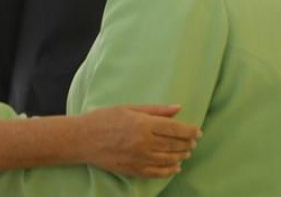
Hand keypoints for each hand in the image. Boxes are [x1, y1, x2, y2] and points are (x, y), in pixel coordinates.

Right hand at [77, 104, 200, 177]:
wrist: (82, 139)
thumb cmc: (103, 119)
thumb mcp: (129, 108)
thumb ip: (155, 110)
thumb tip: (178, 108)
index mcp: (143, 124)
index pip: (175, 129)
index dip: (190, 131)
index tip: (198, 131)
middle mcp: (144, 142)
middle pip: (174, 144)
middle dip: (187, 143)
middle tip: (193, 141)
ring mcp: (139, 158)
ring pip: (169, 159)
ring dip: (181, 156)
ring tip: (186, 152)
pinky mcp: (133, 170)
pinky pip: (157, 173)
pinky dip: (169, 170)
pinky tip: (175, 167)